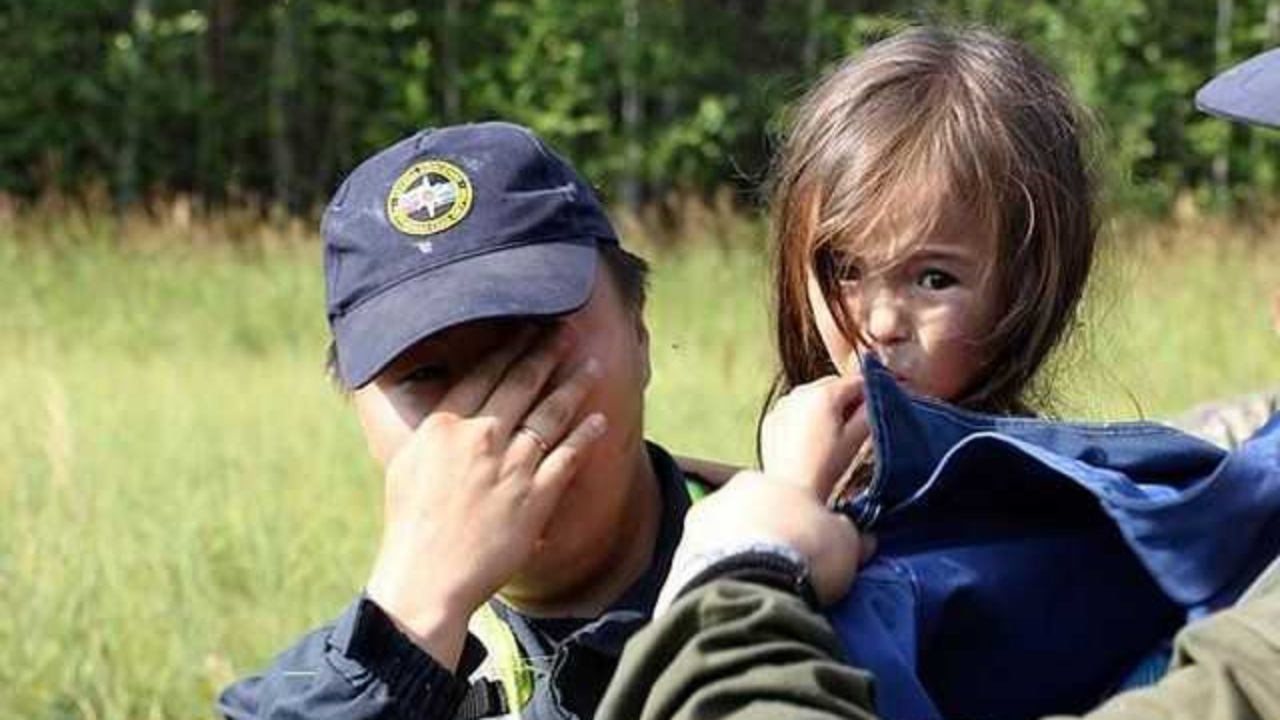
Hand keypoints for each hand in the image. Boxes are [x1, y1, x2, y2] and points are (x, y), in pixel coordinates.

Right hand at [366, 327, 606, 667]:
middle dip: (547, 352)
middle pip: (521, 383)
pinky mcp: (535, 497)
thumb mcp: (408, 464)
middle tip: (567, 331)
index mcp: (445, 426)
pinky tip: (599, 419)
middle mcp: (480, 437)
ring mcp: (511, 466)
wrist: (428, 577)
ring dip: (574, 386)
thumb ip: (435, 432)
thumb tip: (448, 411)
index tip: (528, 327)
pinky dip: (585, 435)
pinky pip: (568, 456)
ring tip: (592, 366)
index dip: (511, 347)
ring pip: (551, 413)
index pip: (484, 373)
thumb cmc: (410, 524)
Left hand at [674, 471, 871, 604]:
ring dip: (735, 562)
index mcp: (760, 479)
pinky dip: (716, 584)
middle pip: (746, 518)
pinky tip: (733, 602)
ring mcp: (693, 529)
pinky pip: (702, 574)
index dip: (796, 524)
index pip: (780, 498)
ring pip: (720, 545)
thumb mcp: (843, 539)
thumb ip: (848, 534)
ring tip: (755, 593)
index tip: (806, 550)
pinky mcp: (677, 564)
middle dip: (761, 541)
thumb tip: (862, 538)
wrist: (749, 582)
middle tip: (780, 573)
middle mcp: (721, 496)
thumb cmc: (804, 550)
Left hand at [760, 370, 869, 500]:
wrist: (790, 492)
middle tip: (854, 426)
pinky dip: (805, 418)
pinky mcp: (771, 420)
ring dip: (825, 408)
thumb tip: (875, 400)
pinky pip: (794, 410)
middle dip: (846, 400)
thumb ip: (870, 413)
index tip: (875, 409)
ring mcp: (783, 405)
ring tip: (830, 437)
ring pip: (813, 396)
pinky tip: (810, 442)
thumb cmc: (825, 468)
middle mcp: (800, 392)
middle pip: (833, 386)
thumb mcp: (855, 440)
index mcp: (824, 394)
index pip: (857, 381)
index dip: (871, 394)